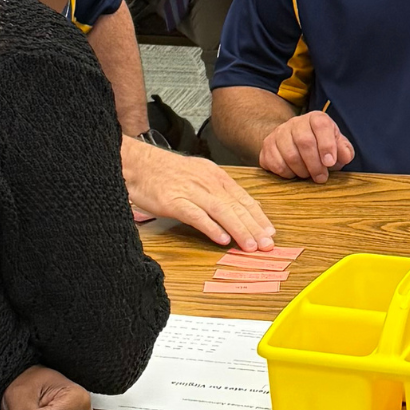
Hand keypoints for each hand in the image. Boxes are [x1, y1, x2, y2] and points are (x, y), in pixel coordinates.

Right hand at [121, 138, 274, 251]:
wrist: (139, 164)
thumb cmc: (167, 172)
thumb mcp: (200, 175)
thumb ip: (221, 190)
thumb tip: (242, 205)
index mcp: (216, 177)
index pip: (244, 198)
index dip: (259, 217)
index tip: (270, 232)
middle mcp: (208, 183)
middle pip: (237, 206)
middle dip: (255, 227)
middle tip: (267, 244)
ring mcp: (191, 192)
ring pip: (222, 211)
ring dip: (239, 230)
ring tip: (250, 246)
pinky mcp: (174, 202)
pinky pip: (196, 216)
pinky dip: (211, 228)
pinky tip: (222, 239)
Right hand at [258, 110, 354, 182]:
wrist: (294, 141)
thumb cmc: (321, 145)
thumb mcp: (337, 145)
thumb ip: (344, 150)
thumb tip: (345, 156)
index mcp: (316, 118)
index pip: (321, 125)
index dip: (327, 145)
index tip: (330, 163)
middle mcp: (296, 122)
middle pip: (304, 141)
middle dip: (315, 164)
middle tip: (321, 177)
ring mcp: (279, 132)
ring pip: (289, 154)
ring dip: (301, 170)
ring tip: (308, 175)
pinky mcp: (267, 145)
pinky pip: (275, 163)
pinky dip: (286, 173)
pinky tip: (294, 173)